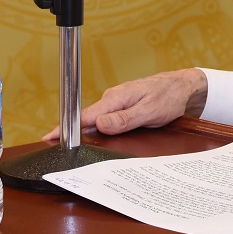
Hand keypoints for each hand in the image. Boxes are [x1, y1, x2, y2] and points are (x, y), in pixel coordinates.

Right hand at [45, 69, 208, 140]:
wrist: (183, 87)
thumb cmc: (168, 96)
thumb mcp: (148, 111)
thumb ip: (124, 119)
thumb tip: (99, 124)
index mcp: (116, 99)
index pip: (85, 115)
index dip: (67, 127)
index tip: (50, 136)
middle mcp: (112, 99)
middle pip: (87, 119)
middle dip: (71, 132)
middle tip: (54, 146)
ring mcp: (116, 103)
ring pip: (96, 120)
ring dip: (83, 131)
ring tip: (67, 145)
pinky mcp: (122, 108)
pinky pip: (105, 119)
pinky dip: (96, 128)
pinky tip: (90, 136)